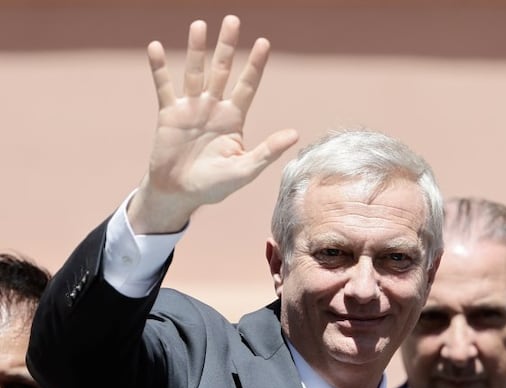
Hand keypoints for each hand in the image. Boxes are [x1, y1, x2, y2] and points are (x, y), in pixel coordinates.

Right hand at [128, 15, 297, 233]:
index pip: (247, 85)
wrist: (180, 194)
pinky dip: (159, 68)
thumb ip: (268, 151)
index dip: (255, 65)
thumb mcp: (245, 169)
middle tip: (233, 19)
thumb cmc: (215, 185)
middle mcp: (214, 108)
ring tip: (199, 25)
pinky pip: (164, 86)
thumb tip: (295, 134)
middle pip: (222, 71)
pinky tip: (155, 47)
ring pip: (195, 72)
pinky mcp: (168, 114)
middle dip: (227, 46)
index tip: (264, 42)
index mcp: (234, 119)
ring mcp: (191, 108)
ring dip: (196, 49)